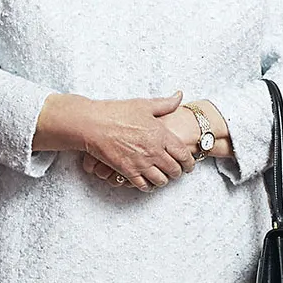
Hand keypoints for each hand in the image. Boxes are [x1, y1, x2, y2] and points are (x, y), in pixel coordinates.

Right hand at [76, 91, 194, 189]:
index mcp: (160, 135)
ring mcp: (141, 163)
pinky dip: (148, 186)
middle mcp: (154, 151)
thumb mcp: (143, 104)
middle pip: (174, 170)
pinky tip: (148, 182)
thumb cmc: (117, 112)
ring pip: (161, 180)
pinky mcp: (127, 171)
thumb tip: (179, 96)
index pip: (183, 154)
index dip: (189, 162)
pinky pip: (143, 185)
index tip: (190, 165)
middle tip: (177, 172)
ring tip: (163, 177)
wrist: (92, 124)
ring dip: (164, 180)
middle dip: (178, 172)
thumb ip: (165, 103)